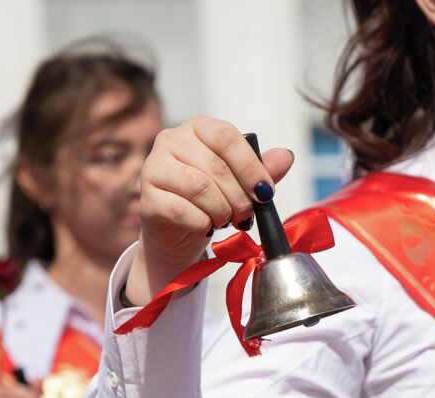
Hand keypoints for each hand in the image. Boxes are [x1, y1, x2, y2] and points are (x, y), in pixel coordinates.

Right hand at [127, 116, 294, 302]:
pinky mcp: (147, 198)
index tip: (266, 193)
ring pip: (200, 188)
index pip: (227, 137)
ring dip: (222, 211)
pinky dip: (202, 224)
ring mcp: (154, 167)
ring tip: (227, 221)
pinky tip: (206, 228)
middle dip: (239, 197)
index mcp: (198, 127)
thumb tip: (286, 157)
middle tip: (247, 215)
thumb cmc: (211, 200)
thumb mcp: (240, 183)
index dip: (250, 167)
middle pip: (215, 166)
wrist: (178, 232)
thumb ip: (262, 170)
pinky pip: (183, 211)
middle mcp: (171, 140)